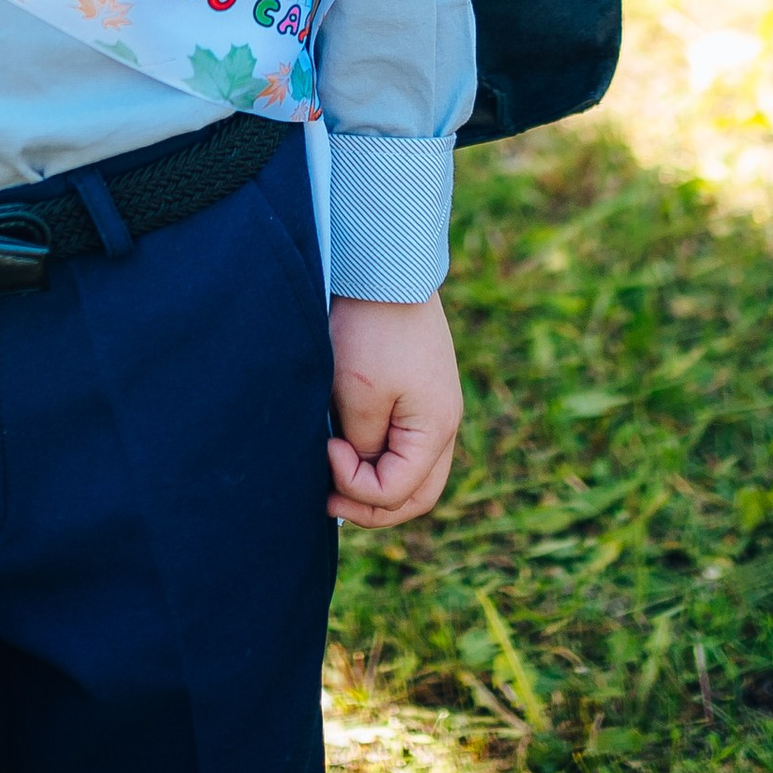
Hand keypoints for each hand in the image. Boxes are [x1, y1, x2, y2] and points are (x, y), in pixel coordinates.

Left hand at [327, 292, 462, 527]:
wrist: (387, 265)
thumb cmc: (371, 327)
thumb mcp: (358, 392)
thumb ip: (362, 445)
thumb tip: (359, 470)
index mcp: (435, 429)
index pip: (397, 492)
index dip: (355, 486)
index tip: (326, 449)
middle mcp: (445, 425)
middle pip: (417, 496)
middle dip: (371, 506)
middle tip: (328, 500)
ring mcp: (436, 408)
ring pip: (416, 475)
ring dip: (378, 486)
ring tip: (337, 478)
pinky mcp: (422, 392)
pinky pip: (408, 445)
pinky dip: (383, 459)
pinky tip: (351, 449)